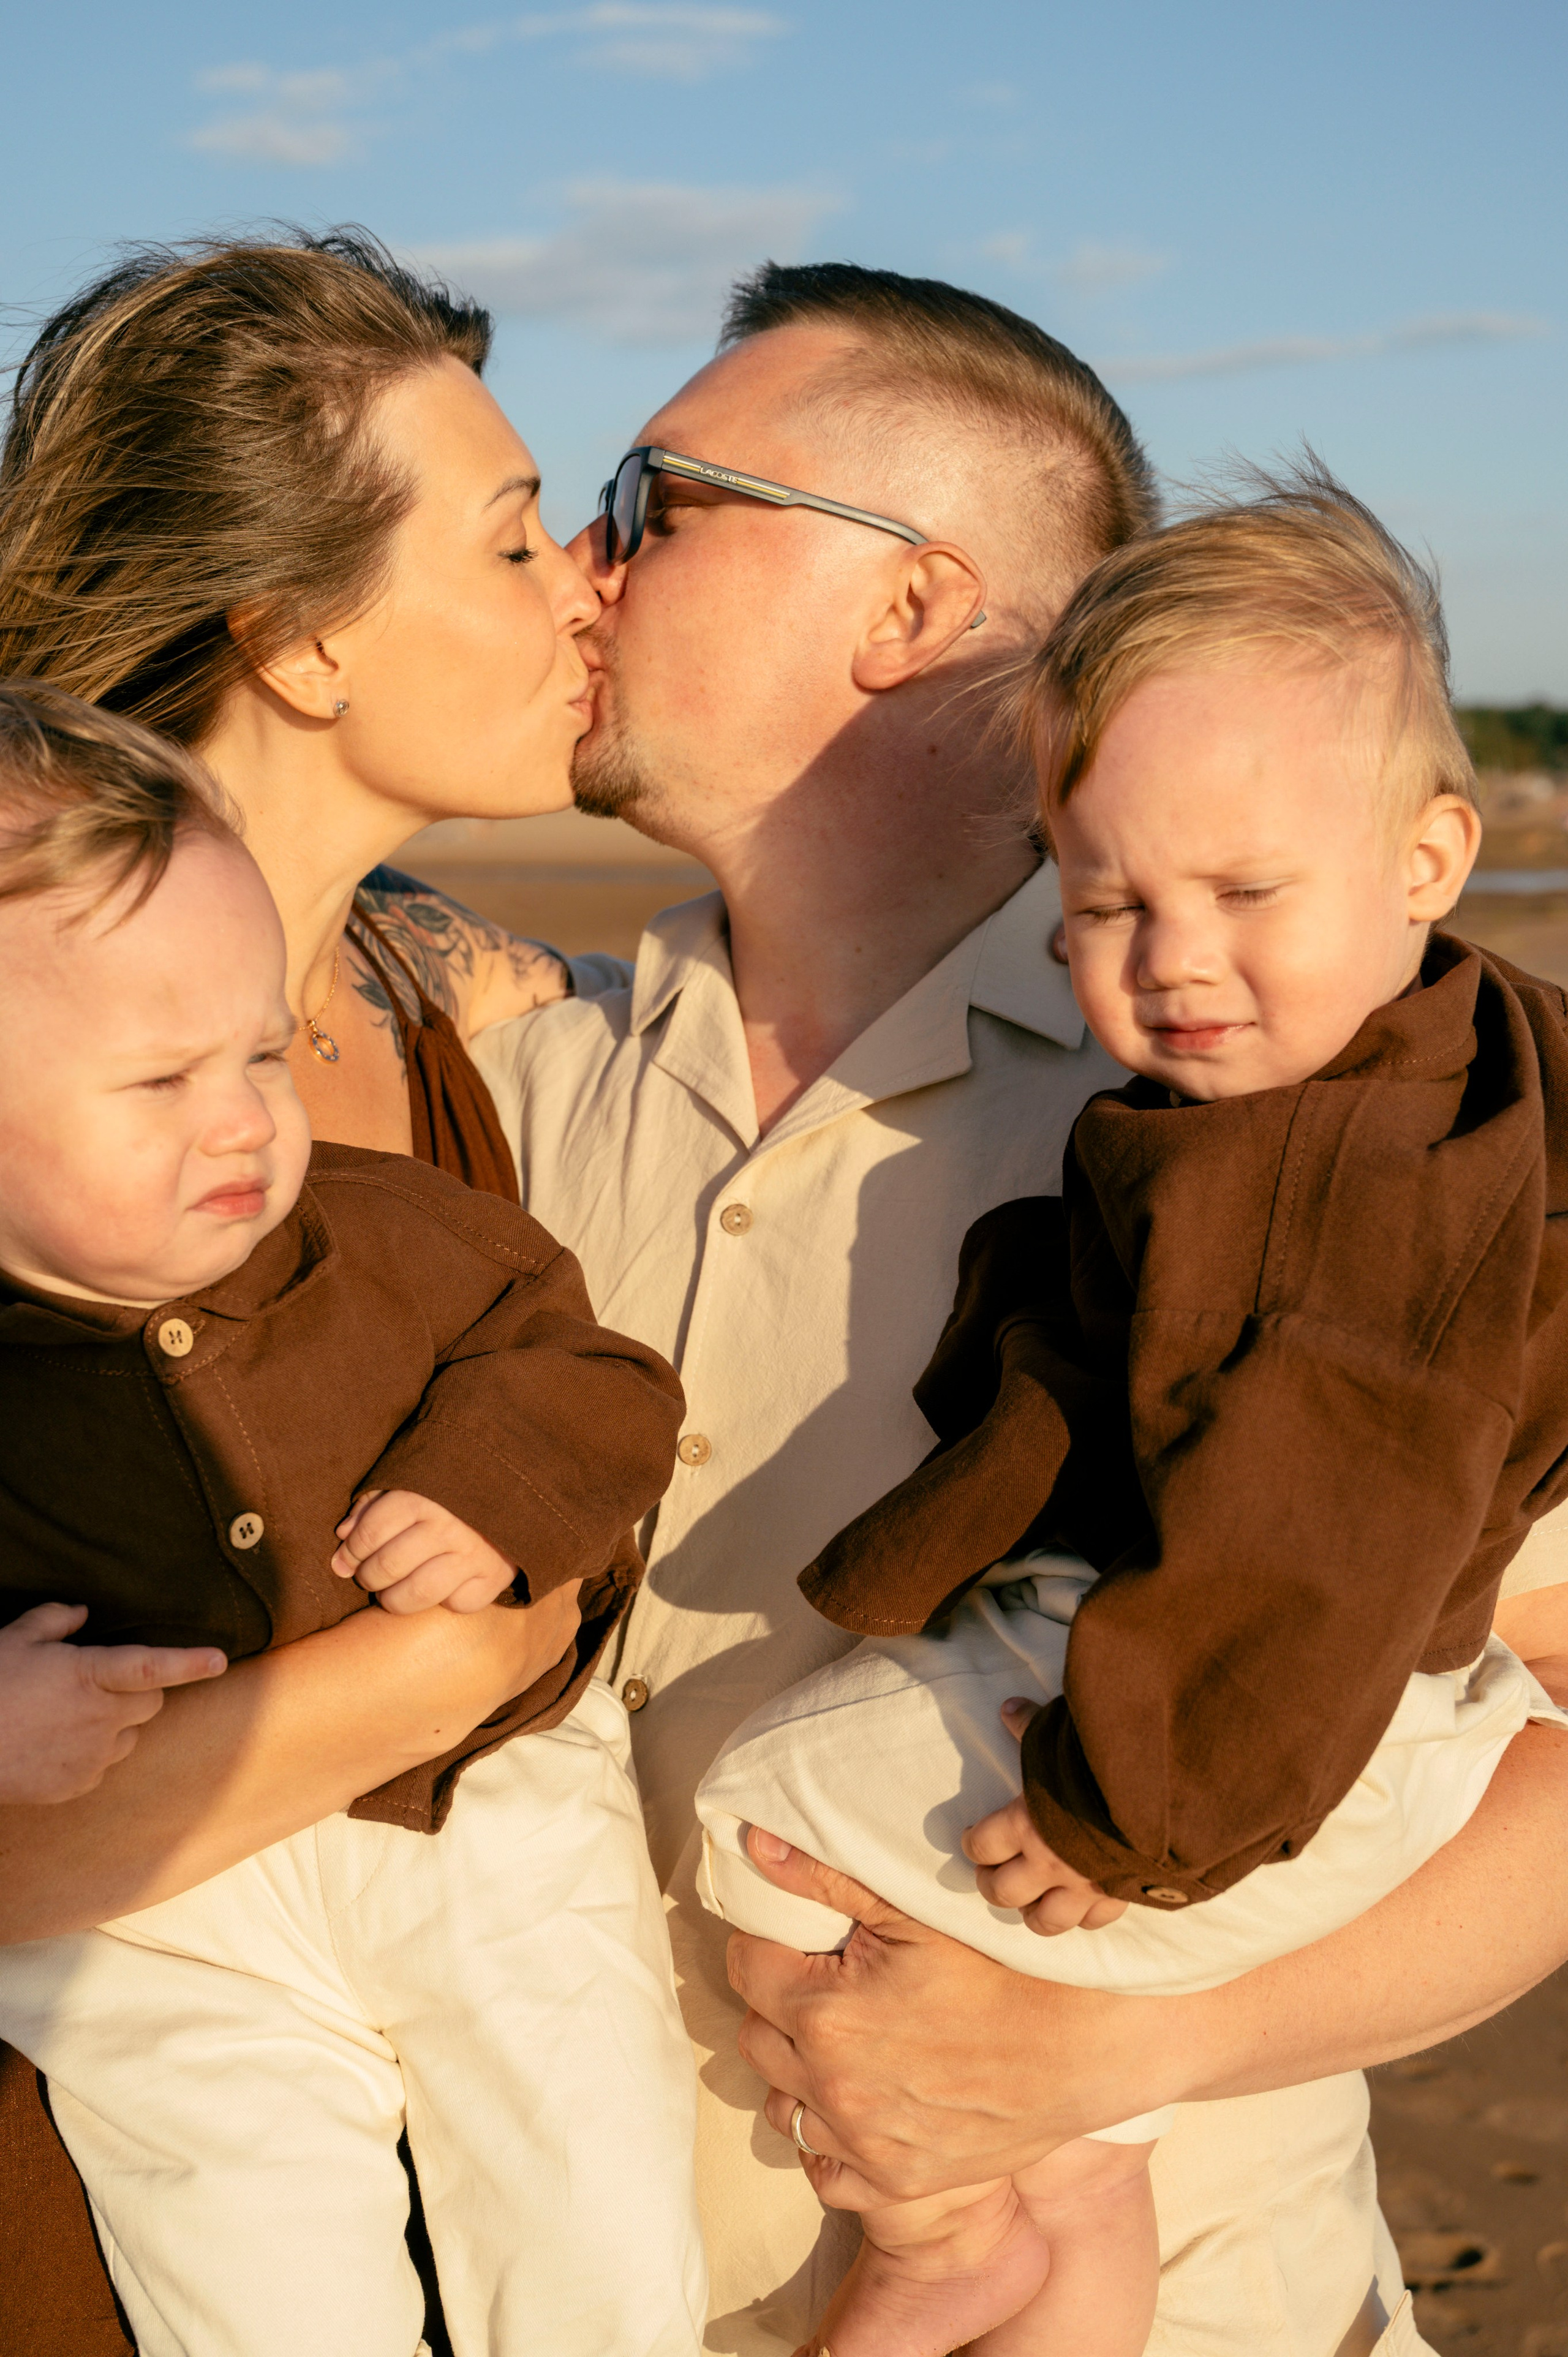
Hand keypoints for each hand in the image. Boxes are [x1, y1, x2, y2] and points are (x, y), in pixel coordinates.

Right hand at [0, 1603, 225, 1803]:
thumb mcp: (14, 1640)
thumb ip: (54, 1620)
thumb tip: (83, 1613)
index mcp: (88, 1674)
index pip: (152, 1667)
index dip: (189, 1663)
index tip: (220, 1660)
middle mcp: (98, 1717)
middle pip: (151, 1704)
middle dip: (141, 1692)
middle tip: (104, 1686)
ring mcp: (91, 1755)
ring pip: (131, 1736)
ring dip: (118, 1723)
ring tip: (73, 1716)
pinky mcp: (78, 1785)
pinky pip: (105, 1765)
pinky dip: (94, 1753)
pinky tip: (59, 1744)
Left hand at [332, 1490, 517, 1613]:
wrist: (515, 1486)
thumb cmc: (447, 1487)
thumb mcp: (407, 1482)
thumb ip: (371, 1505)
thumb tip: (342, 1537)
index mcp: (422, 1496)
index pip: (368, 1535)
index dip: (350, 1551)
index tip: (349, 1556)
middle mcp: (449, 1526)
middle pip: (387, 1566)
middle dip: (368, 1576)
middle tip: (370, 1574)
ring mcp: (474, 1554)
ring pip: (417, 1594)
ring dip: (394, 1599)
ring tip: (392, 1590)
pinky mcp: (495, 1576)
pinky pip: (457, 1604)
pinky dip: (443, 1601)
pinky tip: (440, 1587)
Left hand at [727, 1828, 1184, 2203]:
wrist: (1077, 2048)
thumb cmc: (999, 1968)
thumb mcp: (911, 1911)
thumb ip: (823, 1878)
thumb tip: (753, 1846)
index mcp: (826, 2013)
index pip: (746, 1966)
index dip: (767, 1942)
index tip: (799, 1937)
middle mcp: (833, 2087)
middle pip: (754, 2035)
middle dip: (777, 2003)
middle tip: (821, 1981)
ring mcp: (862, 2143)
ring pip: (782, 2104)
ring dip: (796, 2070)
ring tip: (838, 2039)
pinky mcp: (894, 2181)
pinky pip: (823, 2169)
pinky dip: (828, 2139)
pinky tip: (857, 2102)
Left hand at [962, 1699, 1127, 1932]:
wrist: (1165, 1791)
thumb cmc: (1103, 1760)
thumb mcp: (1060, 1735)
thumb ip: (1031, 1726)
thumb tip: (1008, 1708)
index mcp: (1027, 1823)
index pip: (983, 1845)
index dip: (972, 1843)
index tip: (971, 1837)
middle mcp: (1050, 1862)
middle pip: (1003, 1892)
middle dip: (991, 1885)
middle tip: (991, 1874)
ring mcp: (1084, 1885)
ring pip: (1045, 1920)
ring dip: (1031, 1912)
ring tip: (1029, 1901)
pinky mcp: (1117, 1896)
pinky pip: (1094, 1921)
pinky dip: (1082, 1917)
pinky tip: (1079, 1905)